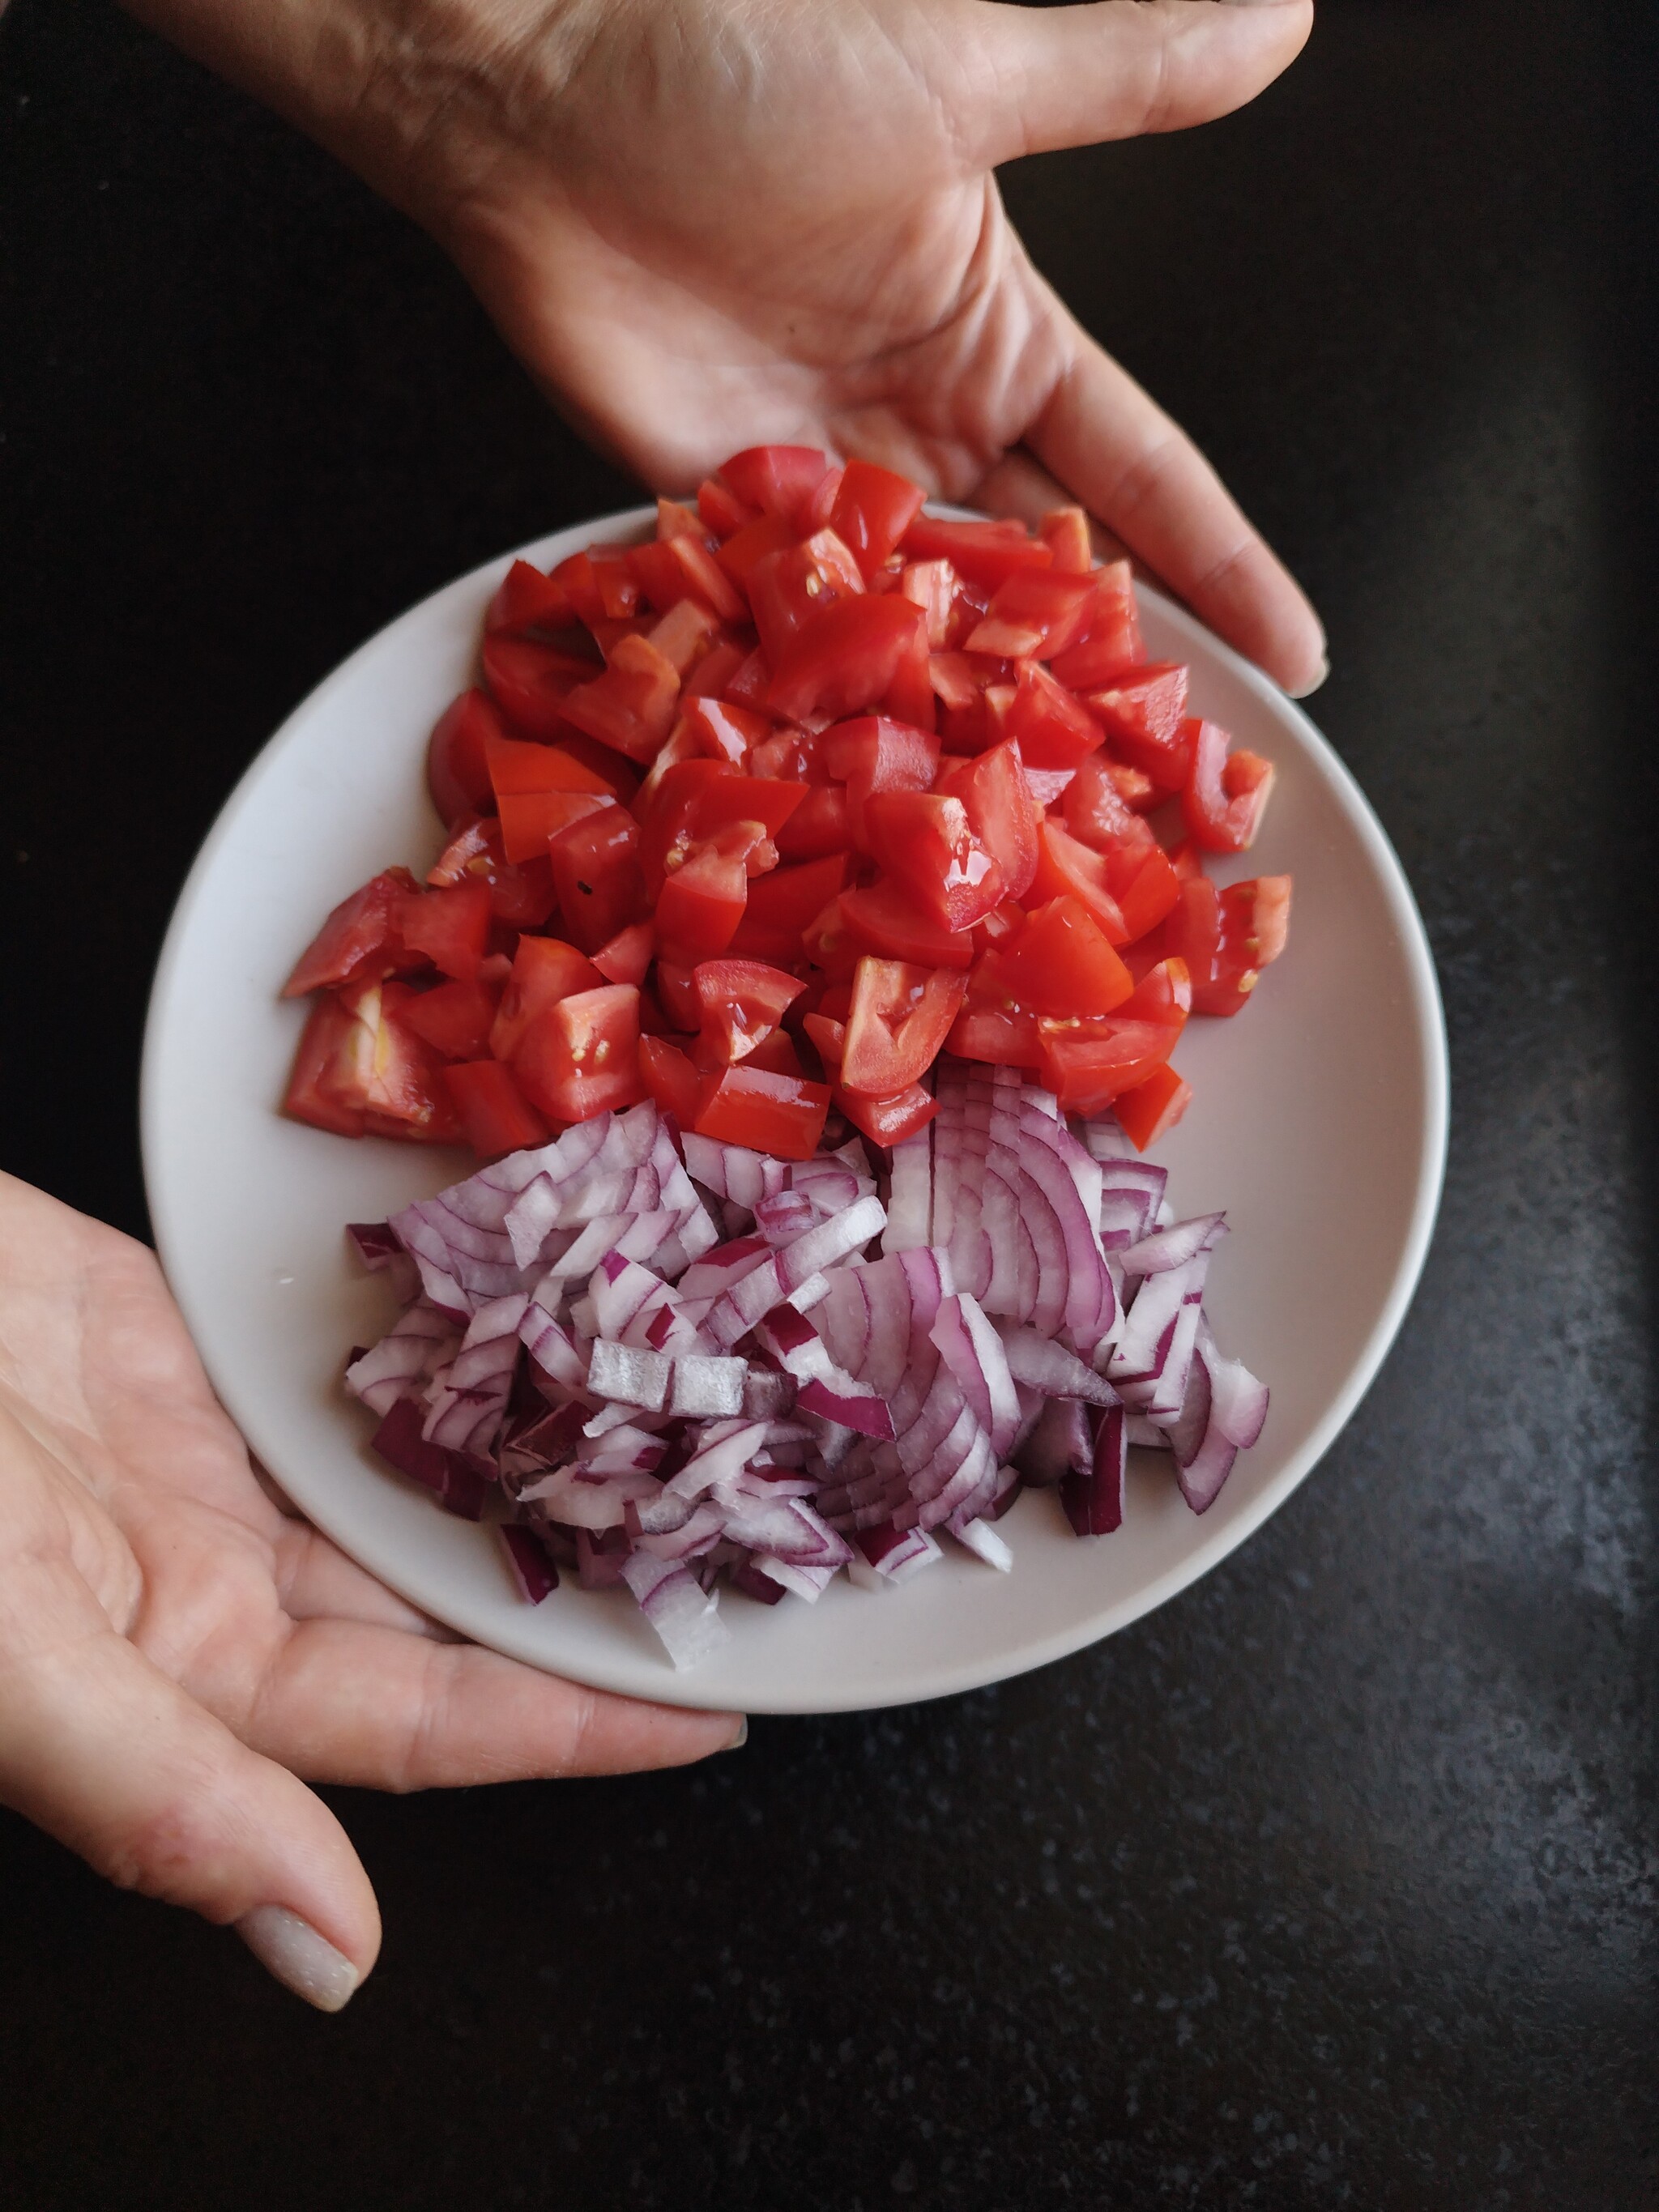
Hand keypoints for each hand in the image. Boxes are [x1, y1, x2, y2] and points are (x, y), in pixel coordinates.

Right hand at [0, 1174, 739, 2009]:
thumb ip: (158, 1797)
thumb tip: (328, 1954)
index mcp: (174, 1680)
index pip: (424, 1729)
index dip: (573, 1730)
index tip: (715, 1719)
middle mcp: (202, 1579)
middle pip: (439, 1611)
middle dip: (583, 1601)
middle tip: (742, 1564)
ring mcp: (196, 1455)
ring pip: (403, 1488)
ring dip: (528, 1479)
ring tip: (675, 1456)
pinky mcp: (178, 1341)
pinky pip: (346, 1369)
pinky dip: (439, 1362)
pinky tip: (535, 1338)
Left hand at [123, 0, 1325, 692]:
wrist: (540, 101)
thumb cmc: (734, 66)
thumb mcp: (961, 75)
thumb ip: (1120, 76)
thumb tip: (1279, 21)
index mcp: (999, 341)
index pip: (1143, 478)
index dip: (1224, 568)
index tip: (1294, 663)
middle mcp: (920, 431)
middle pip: (1044, 580)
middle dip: (1111, 677)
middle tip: (1176, 792)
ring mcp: (819, 493)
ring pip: (930, 627)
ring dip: (982, 712)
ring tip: (1045, 822)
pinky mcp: (716, 527)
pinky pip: (796, 629)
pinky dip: (839, 697)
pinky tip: (889, 781)